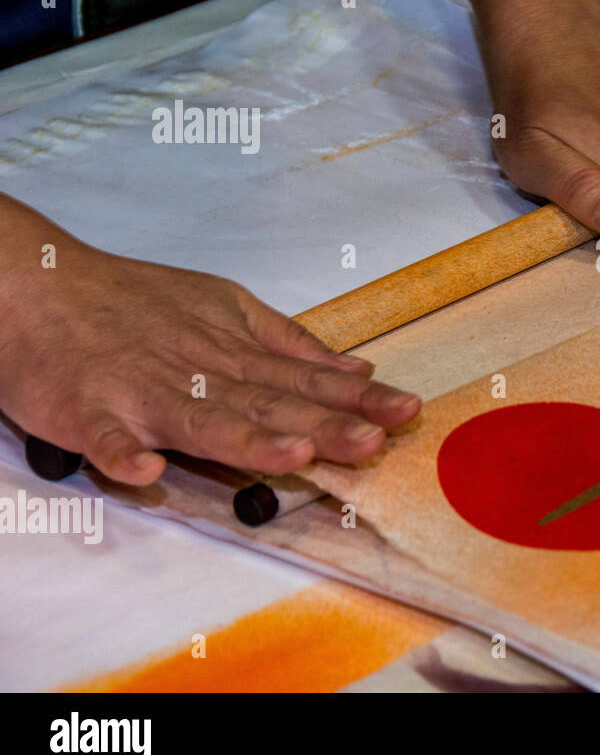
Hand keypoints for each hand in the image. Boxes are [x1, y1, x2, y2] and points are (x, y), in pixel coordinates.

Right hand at [0, 244, 421, 485]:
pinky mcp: (86, 410)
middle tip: (372, 441)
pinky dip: (123, 452)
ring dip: (247, 440)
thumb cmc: (134, 301)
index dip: (357, 399)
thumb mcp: (224, 306)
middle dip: (324, 424)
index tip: (406, 410)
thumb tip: (355, 368)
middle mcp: (197, 373)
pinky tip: (147, 471)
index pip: (306, 380)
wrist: (39, 283)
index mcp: (232, 352)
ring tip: (294, 457)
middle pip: (269, 402)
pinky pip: (105, 437)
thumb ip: (290, 342)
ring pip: (202, 418)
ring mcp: (142, 392)